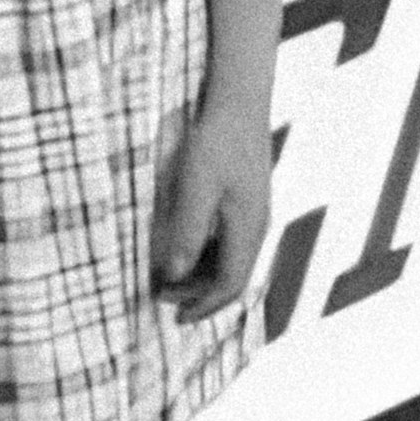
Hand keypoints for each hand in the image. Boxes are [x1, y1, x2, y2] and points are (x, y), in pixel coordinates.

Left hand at [150, 100, 270, 323]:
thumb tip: (175, 275)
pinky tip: (187, 251)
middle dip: (200, 296)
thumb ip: (187, 232)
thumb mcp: (195, 187)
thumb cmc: (216, 142)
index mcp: (248, 229)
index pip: (229, 285)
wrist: (239, 104)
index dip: (202, 306)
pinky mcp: (248, 202)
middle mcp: (257, 227)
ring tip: (170, 279)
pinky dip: (208, 257)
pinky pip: (231, 244)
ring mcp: (255, 215)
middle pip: (233, 278)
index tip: (174, 317)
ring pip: (233, 262)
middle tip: (162, 297)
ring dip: (203, 277)